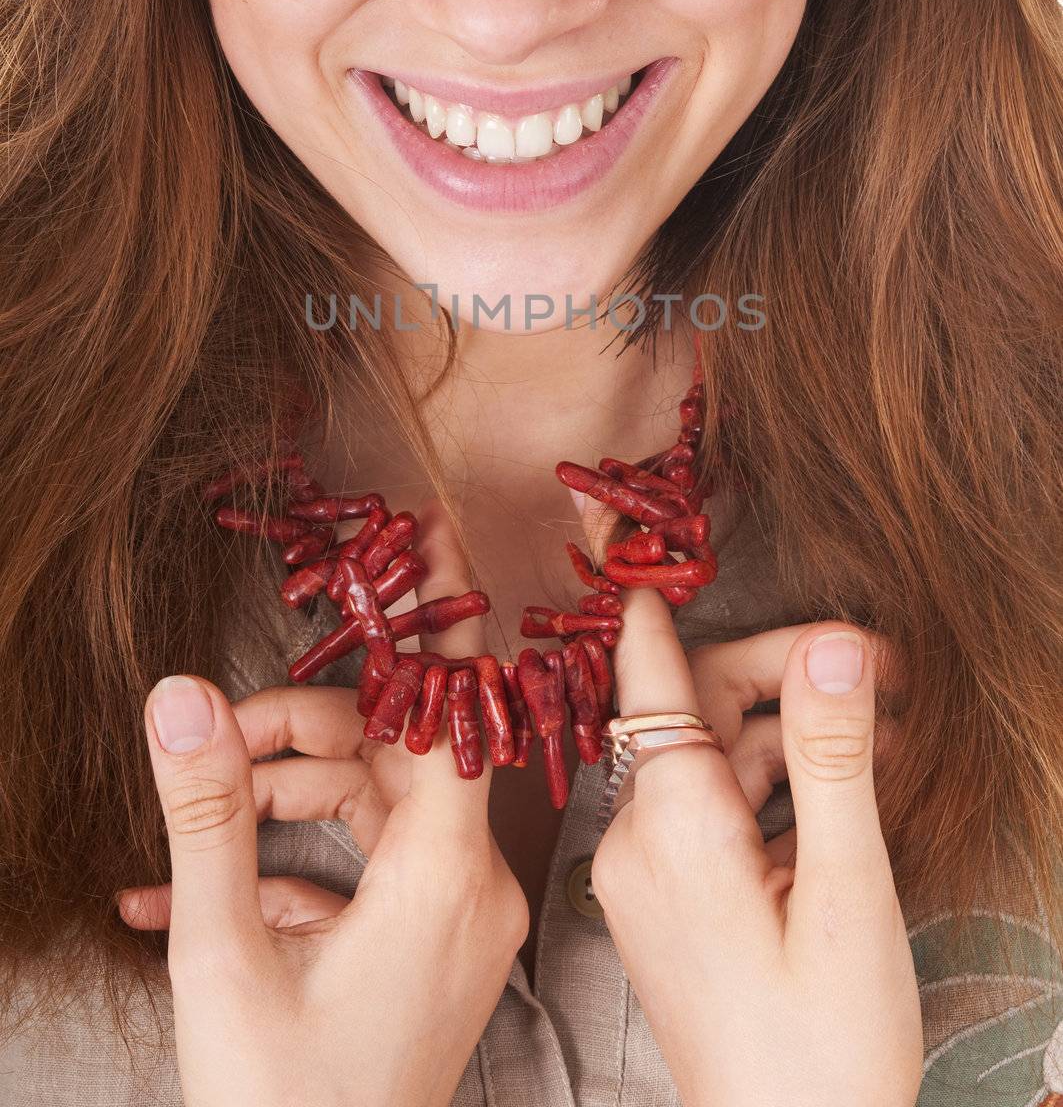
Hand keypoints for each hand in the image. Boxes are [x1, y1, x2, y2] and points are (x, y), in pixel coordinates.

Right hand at [117, 500, 527, 1106]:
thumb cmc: (283, 1106)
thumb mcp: (223, 954)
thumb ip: (206, 814)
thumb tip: (178, 695)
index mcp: (444, 875)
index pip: (454, 705)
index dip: (436, 617)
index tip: (430, 536)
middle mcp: (472, 888)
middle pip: (393, 755)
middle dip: (298, 733)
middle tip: (212, 739)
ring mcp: (457, 920)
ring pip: (375, 807)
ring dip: (284, 797)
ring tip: (195, 825)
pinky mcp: (432, 947)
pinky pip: (368, 871)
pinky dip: (297, 864)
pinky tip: (201, 889)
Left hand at [590, 588, 922, 1106]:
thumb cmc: (823, 1045)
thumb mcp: (847, 892)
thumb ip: (835, 759)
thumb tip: (833, 646)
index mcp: (672, 821)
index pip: (651, 669)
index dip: (664, 599)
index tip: (659, 538)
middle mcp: (638, 835)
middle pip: (697, 707)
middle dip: (786, 675)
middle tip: (881, 671)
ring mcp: (646, 870)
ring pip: (712, 757)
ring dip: (792, 736)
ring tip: (884, 743)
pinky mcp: (664, 898)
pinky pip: (709, 809)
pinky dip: (771, 788)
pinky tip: (840, 797)